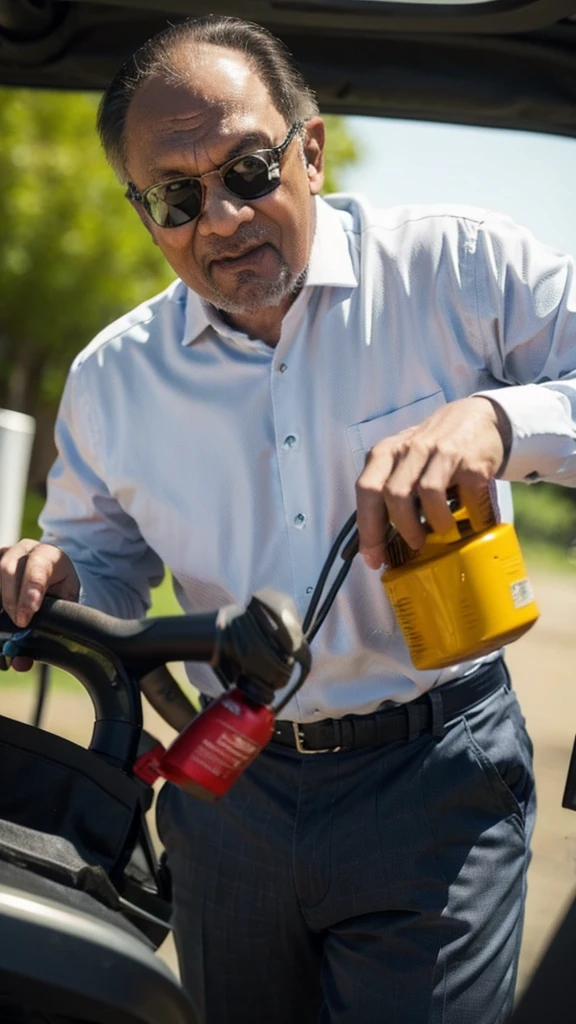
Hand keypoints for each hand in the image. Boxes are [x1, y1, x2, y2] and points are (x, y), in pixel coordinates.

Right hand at [0, 540, 79, 669]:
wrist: (54, 578)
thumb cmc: (59, 594)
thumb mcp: (62, 609)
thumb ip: (47, 631)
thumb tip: (20, 662)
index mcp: (51, 557)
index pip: (40, 567)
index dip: (32, 589)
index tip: (29, 613)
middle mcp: (26, 550)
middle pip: (10, 568)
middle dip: (12, 599)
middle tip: (18, 623)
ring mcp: (6, 554)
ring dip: (0, 597)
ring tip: (4, 621)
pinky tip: (0, 613)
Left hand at [355, 396, 510, 568]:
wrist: (479, 419)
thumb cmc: (434, 451)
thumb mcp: (405, 462)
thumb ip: (389, 490)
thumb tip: (378, 544)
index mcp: (387, 452)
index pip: (367, 490)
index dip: (368, 529)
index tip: (374, 558)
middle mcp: (411, 449)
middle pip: (395, 494)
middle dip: (403, 528)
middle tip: (414, 544)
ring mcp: (442, 452)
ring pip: (428, 493)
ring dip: (436, 523)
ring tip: (443, 530)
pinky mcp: (471, 461)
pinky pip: (465, 497)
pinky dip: (468, 516)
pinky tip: (470, 519)